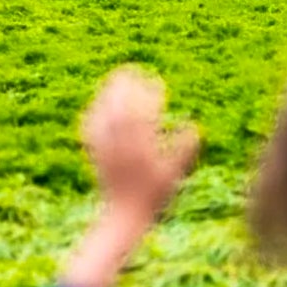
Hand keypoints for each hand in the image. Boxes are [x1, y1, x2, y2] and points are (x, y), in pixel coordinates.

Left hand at [81, 66, 198, 223]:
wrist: (123, 216)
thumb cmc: (152, 197)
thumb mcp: (172, 174)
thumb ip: (183, 149)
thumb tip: (194, 127)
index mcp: (141, 146)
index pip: (144, 111)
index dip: (150, 94)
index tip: (157, 83)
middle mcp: (121, 144)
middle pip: (119, 106)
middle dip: (125, 85)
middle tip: (133, 71)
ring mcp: (105, 147)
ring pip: (104, 112)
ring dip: (109, 93)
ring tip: (117, 80)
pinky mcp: (94, 152)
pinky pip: (92, 124)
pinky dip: (97, 110)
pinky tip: (100, 104)